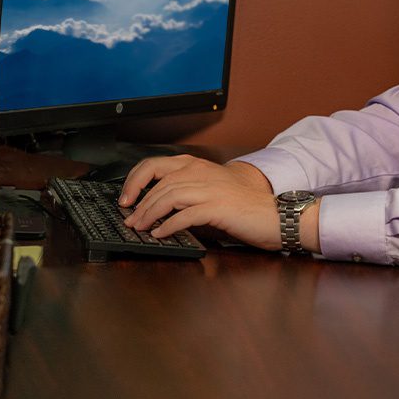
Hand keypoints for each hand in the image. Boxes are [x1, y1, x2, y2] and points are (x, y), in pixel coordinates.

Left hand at [120, 155, 284, 250]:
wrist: (273, 214)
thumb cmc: (244, 206)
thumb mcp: (211, 190)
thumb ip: (187, 192)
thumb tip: (156, 208)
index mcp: (198, 165)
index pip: (154, 164)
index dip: (134, 181)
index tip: (125, 198)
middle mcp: (202, 173)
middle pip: (159, 183)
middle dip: (139, 203)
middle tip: (129, 220)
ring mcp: (211, 189)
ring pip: (169, 196)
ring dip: (149, 214)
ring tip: (140, 228)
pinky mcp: (218, 207)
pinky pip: (185, 215)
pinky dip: (169, 225)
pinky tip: (161, 234)